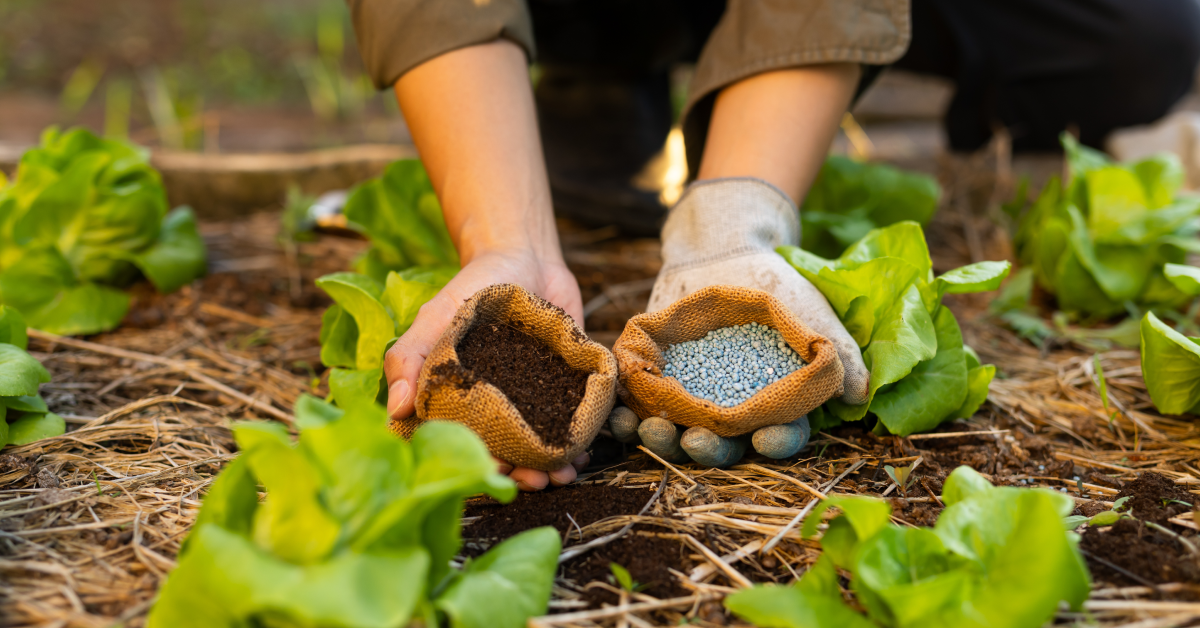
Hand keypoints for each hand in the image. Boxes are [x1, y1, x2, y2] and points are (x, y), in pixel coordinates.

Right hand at [384, 249, 585, 489]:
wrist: (524, 257)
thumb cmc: (471, 288)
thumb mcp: (435, 318)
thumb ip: (411, 358)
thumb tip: (396, 410)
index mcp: (459, 401)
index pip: (466, 444)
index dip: (478, 463)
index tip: (493, 473)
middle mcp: (496, 408)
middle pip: (508, 452)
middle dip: (521, 473)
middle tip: (537, 481)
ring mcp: (533, 399)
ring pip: (542, 444)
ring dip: (554, 465)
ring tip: (565, 474)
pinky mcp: (567, 387)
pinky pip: (574, 420)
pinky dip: (582, 440)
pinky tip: (586, 453)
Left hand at [633, 178, 867, 466]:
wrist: (721, 248)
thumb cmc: (773, 283)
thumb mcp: (807, 312)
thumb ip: (832, 350)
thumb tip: (859, 392)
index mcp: (770, 406)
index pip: (778, 436)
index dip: (774, 443)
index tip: (764, 439)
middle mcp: (729, 413)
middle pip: (721, 446)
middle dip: (709, 450)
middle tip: (697, 442)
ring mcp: (689, 400)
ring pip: (676, 434)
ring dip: (663, 440)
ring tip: (651, 431)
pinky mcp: (653, 382)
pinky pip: (638, 407)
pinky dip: (626, 416)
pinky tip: (619, 417)